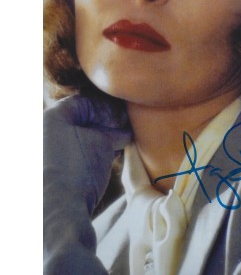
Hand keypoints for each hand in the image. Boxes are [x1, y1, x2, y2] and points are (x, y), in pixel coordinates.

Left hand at [44, 95, 131, 273]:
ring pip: (69, 140)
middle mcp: (38, 133)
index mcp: (49, 117)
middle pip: (75, 121)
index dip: (107, 111)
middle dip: (100, 128)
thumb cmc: (79, 170)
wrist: (57, 215)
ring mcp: (39, 155)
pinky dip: (81, 157)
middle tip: (119, 137)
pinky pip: (63, 157)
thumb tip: (124, 133)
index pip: (83, 103)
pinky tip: (98, 166)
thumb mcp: (103, 144)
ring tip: (112, 153)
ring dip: (92, 143)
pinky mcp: (41, 174)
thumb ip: (113, 132)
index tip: (121, 123)